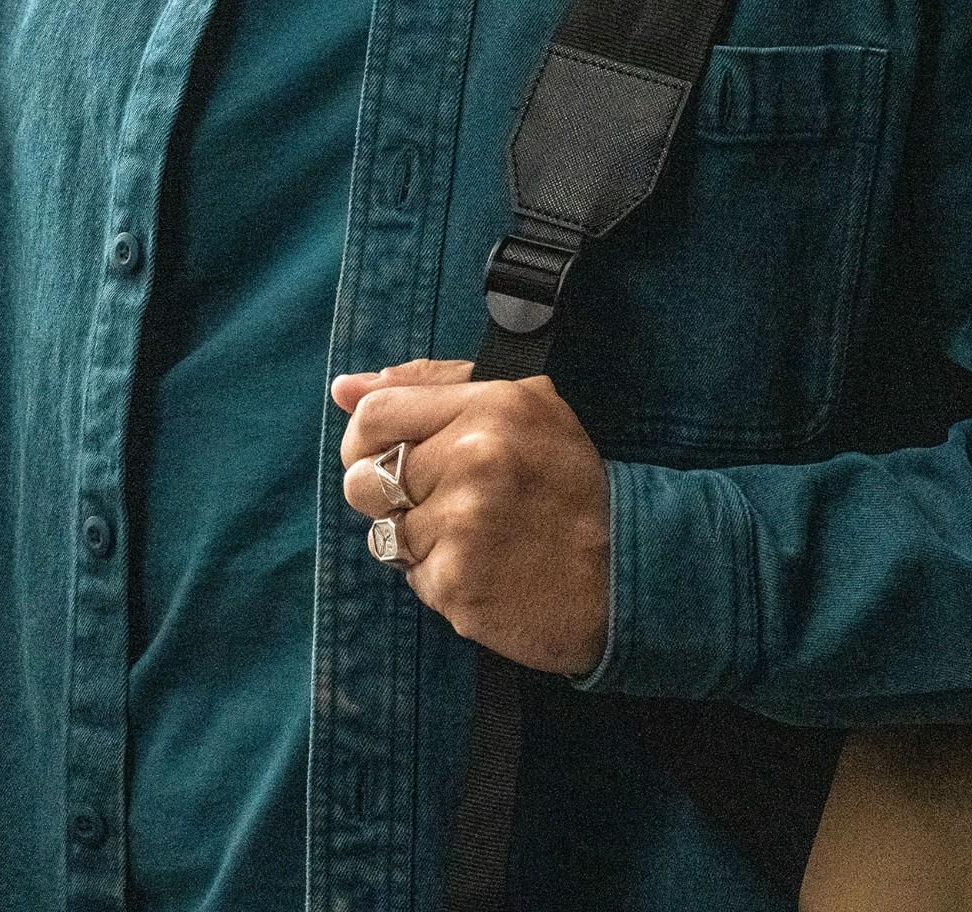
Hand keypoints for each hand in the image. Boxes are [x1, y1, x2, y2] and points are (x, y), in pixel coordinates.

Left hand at [335, 358, 612, 676]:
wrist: (626, 576)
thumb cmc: (569, 486)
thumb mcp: (524, 408)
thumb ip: (433, 386)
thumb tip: (345, 388)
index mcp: (491, 408)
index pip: (375, 414)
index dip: (365, 439)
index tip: (385, 455)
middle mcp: (475, 460)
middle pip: (364, 477)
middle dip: (387, 494)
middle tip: (440, 503)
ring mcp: (464, 526)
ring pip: (384, 532)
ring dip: (418, 540)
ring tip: (474, 537)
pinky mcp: (457, 585)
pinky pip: (411, 577)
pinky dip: (439, 578)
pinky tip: (484, 570)